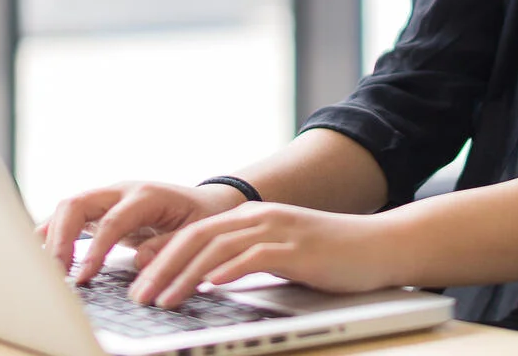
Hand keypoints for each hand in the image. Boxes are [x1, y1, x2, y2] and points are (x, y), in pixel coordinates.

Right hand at [36, 180, 244, 281]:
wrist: (206, 204)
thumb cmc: (200, 219)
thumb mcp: (195, 233)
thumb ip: (168, 246)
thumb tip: (139, 261)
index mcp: (146, 195)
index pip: (111, 221)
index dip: (94, 251)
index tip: (82, 278)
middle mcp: (121, 191)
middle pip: (77, 204)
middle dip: (60, 238)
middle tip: (55, 274)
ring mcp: (108, 197)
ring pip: (68, 207)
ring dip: (52, 236)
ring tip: (45, 270)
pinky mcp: (100, 210)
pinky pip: (69, 216)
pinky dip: (52, 233)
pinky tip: (40, 254)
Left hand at [126, 201, 399, 308]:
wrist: (379, 245)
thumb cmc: (331, 256)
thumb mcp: (280, 254)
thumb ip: (247, 260)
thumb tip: (208, 281)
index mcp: (251, 218)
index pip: (194, 233)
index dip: (162, 257)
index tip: (138, 283)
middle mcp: (259, 218)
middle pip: (197, 237)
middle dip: (163, 268)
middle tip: (139, 296)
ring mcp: (279, 230)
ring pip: (218, 247)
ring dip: (186, 275)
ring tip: (164, 300)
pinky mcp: (298, 248)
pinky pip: (256, 256)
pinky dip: (229, 270)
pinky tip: (211, 286)